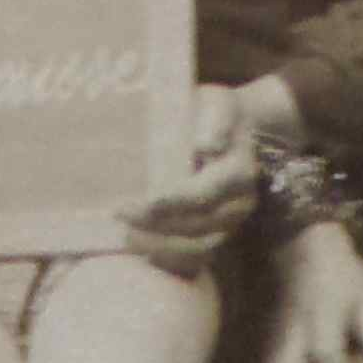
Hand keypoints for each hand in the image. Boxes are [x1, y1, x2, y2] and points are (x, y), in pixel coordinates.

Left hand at [119, 80, 269, 273]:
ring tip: (128, 235)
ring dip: (161, 247)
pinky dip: (169, 259)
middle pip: (198, 229)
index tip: (145, 202)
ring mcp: (229, 225)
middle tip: (122, 215)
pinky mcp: (217, 234)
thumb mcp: (220, 103)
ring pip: (198, 250)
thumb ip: (218, 121)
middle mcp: (239, 206)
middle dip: (158, 227)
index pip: (205, 195)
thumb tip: (207, 146)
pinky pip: (195, 258)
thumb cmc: (218, 112)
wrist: (236, 129)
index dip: (175, 202)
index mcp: (239, 173)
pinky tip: (142, 248)